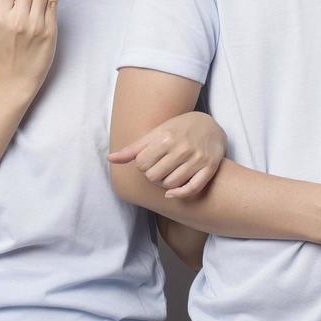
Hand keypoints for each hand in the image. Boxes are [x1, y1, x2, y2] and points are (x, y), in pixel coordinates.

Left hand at [108, 111, 226, 198]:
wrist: (209, 126)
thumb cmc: (178, 129)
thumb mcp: (156, 133)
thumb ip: (133, 149)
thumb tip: (110, 159)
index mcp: (165, 137)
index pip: (141, 164)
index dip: (143, 165)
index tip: (150, 160)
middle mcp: (182, 148)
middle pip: (154, 177)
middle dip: (153, 176)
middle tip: (158, 169)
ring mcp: (197, 158)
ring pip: (170, 185)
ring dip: (165, 185)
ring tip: (168, 175)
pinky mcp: (209, 168)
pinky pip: (191, 189)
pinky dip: (179, 194)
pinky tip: (173, 193)